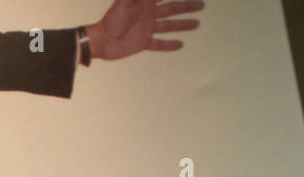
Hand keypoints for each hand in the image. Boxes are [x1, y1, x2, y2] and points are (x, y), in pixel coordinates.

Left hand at [88, 0, 202, 60]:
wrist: (101, 42)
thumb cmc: (110, 21)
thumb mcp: (123, 3)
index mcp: (144, 3)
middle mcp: (148, 14)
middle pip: (172, 9)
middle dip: (187, 6)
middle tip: (201, 4)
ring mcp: (147, 28)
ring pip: (169, 25)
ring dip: (183, 24)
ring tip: (196, 23)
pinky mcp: (143, 42)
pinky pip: (159, 44)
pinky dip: (169, 45)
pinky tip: (180, 44)